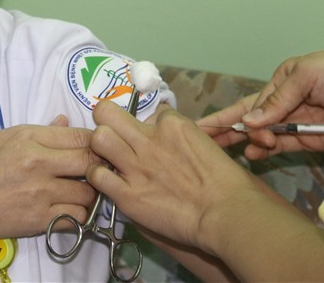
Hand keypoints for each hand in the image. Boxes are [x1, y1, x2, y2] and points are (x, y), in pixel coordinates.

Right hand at [0, 116, 99, 260]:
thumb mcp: (1, 138)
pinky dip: (78, 215)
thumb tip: (65, 121)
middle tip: (95, 169)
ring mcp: (40, 195)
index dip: (96, 141)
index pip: (81, 135)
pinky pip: (77, 218)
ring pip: (89, 194)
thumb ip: (39, 131)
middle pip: (92, 162)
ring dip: (90, 193)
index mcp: (28, 138)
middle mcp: (38, 164)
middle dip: (99, 165)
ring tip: (80, 190)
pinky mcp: (39, 221)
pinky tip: (67, 208)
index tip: (97, 146)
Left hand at [88, 101, 261, 256]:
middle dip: (106, 119)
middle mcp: (149, 140)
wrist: (226, 213)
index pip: (149, 111)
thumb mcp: (206, 142)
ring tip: (108, 157)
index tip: (153, 136)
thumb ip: (181, 135)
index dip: (149, 124)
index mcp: (172, 125)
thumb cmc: (226, 182)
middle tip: (112, 133)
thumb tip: (165, 130)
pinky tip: (108, 180)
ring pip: (98, 138)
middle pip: (106, 112)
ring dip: (100, 146)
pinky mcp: (127, 194)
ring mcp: (136, 166)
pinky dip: (98, 176)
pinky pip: (97, 175)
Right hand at [198, 50, 323, 158]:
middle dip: (228, 130)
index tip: (201, 126)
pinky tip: (254, 153)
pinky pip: (283, 147)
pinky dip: (267, 150)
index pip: (250, 102)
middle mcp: (287, 102)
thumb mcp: (308, 75)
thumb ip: (277, 100)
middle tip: (205, 142)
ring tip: (252, 147)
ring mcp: (298, 123)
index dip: (227, 115)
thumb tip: (249, 120)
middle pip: (251, 120)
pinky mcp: (312, 140)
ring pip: (265, 135)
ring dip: (253, 141)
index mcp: (283, 81)